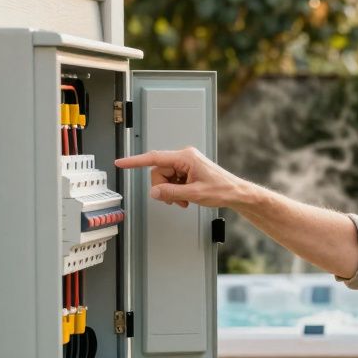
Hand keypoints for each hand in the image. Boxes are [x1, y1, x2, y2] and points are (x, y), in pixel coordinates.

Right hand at [116, 147, 248, 208]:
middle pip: (159, 172)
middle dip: (163, 188)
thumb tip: (154, 192)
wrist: (236, 192)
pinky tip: (186, 197)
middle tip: (174, 200)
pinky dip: (176, 191)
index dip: (135, 161)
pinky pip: (173, 180)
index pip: (154, 158)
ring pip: (165, 178)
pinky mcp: (188, 170)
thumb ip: (171, 193)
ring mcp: (187, 163)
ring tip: (184, 200)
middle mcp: (185, 157)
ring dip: (171, 192)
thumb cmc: (222, 189)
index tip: (122, 163)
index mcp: (186, 157)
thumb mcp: (194, 194)